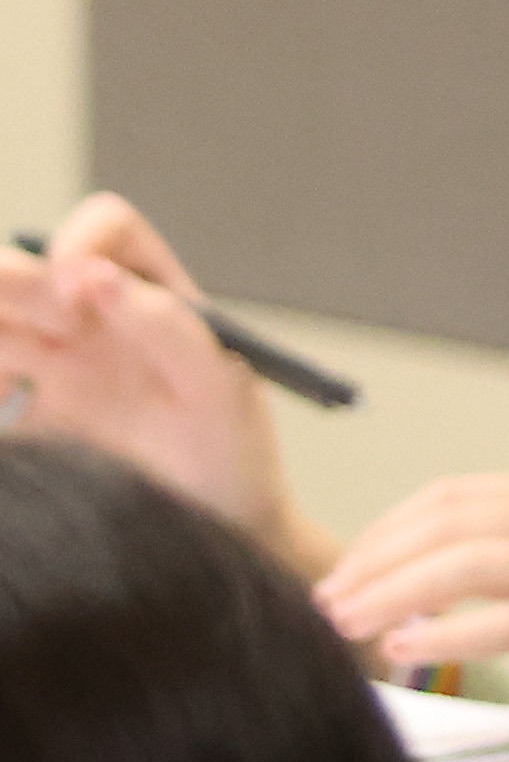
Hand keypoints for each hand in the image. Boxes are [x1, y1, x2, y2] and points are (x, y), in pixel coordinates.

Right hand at [0, 198, 293, 539]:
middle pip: (23, 270)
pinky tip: (1, 403)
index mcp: (149, 296)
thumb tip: (97, 279)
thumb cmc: (232, 453)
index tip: (74, 292)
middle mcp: (92, 319)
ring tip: (9, 384)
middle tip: (14, 323)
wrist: (215, 531)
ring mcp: (50, 366)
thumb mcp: (219, 390)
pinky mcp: (23, 418)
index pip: (107, 230)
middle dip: (4, 281)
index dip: (82, 244)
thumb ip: (168, 327)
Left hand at [315, 474, 508, 749]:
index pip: (456, 496)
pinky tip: (405, 650)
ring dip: (395, 593)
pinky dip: (448, 634)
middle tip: (327, 601)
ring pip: (472, 563)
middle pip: (454, 521)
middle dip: (375, 560)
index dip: (385, 531)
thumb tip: (420, 588)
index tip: (342, 572)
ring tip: (345, 626)